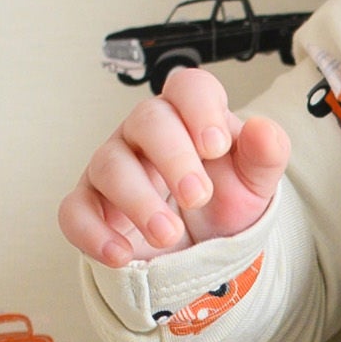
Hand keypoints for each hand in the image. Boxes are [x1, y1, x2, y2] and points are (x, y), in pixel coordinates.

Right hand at [59, 68, 289, 267]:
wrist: (200, 249)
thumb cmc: (223, 203)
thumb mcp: (254, 184)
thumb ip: (265, 155)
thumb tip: (264, 129)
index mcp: (187, 116)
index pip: (187, 88)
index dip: (199, 109)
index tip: (216, 147)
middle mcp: (144, 134)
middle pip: (146, 121)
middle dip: (173, 158)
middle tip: (198, 197)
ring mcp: (112, 166)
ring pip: (110, 166)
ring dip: (140, 202)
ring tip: (169, 234)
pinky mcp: (91, 207)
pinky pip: (75, 211)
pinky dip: (94, 234)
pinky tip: (122, 254)